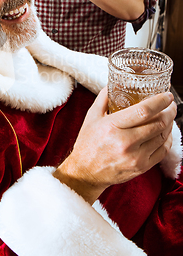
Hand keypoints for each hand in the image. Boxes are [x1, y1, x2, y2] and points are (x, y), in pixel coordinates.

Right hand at [53, 88, 175, 203]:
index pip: (143, 111)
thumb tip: (115, 83)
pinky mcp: (141, 167)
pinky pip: (162, 151)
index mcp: (112, 127)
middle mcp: (125, 142)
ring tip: (168, 116)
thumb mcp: (91, 117)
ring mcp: (135, 157)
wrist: (86, 172)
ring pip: (162, 136)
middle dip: (168, 111)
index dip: (159, 101)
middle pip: (157, 123)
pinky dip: (167, 139)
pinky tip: (165, 132)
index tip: (167, 95)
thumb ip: (104, 98)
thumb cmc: (88, 143)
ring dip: (169, 124)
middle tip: (170, 104)